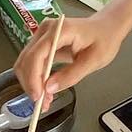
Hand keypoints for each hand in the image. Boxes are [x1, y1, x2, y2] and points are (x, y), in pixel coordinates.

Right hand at [15, 12, 130, 103]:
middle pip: (26, 60)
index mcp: (61, 30)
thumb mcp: (93, 61)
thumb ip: (71, 75)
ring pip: (25, 63)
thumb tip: (50, 88)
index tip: (38, 96)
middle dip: (31, 84)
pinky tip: (45, 90)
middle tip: (42, 103)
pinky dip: (35, 79)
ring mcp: (42, 36)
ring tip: (45, 99)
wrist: (106, 27)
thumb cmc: (104, 38)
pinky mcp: (42, 44)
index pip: (37, 55)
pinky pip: (32, 63)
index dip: (33, 78)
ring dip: (32, 84)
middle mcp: (46, 31)